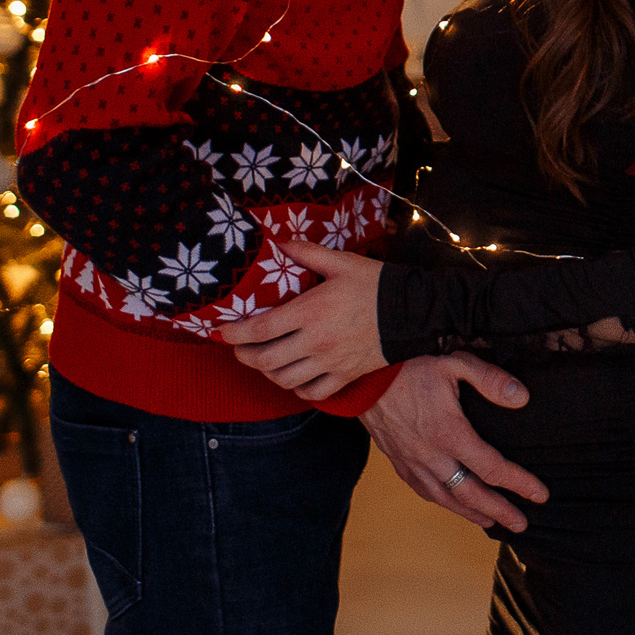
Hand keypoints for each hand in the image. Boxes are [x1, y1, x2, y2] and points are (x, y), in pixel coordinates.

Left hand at [223, 238, 388, 399]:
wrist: (414, 312)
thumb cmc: (376, 284)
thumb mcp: (341, 262)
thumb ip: (306, 253)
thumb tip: (278, 242)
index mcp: (311, 311)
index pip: (259, 329)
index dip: (233, 334)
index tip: (220, 332)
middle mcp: (316, 342)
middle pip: (265, 360)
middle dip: (244, 356)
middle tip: (238, 347)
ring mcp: (331, 363)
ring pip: (284, 380)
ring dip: (266, 373)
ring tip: (262, 361)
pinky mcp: (345, 376)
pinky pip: (312, 392)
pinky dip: (296, 389)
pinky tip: (293, 376)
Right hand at [359, 354, 547, 532]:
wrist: (361, 379)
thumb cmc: (407, 368)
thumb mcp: (453, 364)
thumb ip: (489, 379)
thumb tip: (521, 396)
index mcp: (449, 433)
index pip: (492, 468)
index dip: (519, 484)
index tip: (539, 494)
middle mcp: (431, 456)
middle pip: (472, 494)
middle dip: (500, 511)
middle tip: (521, 524)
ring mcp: (413, 464)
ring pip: (447, 499)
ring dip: (472, 514)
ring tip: (492, 522)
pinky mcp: (399, 464)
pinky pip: (425, 492)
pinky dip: (445, 503)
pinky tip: (454, 505)